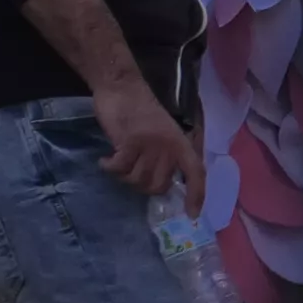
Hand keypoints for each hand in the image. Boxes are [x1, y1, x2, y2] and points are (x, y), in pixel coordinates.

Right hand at [91, 79, 204, 201]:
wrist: (122, 87)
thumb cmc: (142, 111)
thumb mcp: (164, 132)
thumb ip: (167, 155)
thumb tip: (162, 184)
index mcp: (181, 143)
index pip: (196, 173)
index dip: (197, 196)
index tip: (192, 215)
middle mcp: (169, 147)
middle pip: (158, 185)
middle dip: (143, 186)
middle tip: (131, 172)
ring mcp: (150, 145)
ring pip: (137, 180)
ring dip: (123, 176)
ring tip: (119, 161)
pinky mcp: (130, 142)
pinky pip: (119, 169)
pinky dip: (109, 167)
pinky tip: (105, 159)